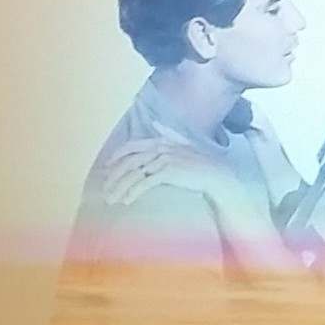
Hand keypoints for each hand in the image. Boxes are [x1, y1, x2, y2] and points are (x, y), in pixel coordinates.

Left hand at [99, 137, 231, 207]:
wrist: (219, 175)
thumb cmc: (204, 162)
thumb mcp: (186, 142)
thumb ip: (170, 133)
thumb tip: (156, 123)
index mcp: (163, 140)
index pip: (133, 145)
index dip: (117, 155)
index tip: (106, 166)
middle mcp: (162, 147)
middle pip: (129, 161)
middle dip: (114, 176)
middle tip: (105, 190)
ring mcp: (164, 159)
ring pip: (134, 173)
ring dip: (120, 187)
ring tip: (112, 199)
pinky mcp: (168, 172)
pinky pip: (144, 183)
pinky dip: (133, 192)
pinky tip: (127, 201)